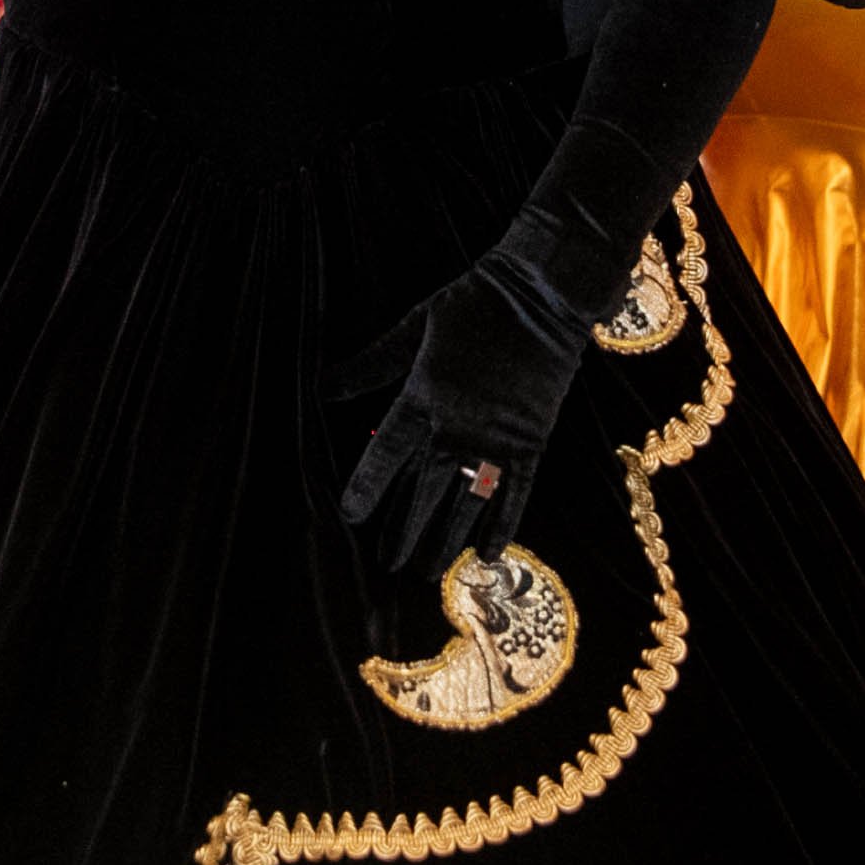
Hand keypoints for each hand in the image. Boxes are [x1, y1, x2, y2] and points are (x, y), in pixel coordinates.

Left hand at [336, 259, 588, 577]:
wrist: (540, 294)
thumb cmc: (472, 304)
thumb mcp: (413, 325)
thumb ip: (371, 364)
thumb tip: (324, 387)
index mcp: (423, 395)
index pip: (386, 454)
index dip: (367, 488)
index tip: (350, 516)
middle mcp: (456, 425)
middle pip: (424, 490)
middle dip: (405, 530)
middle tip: (389, 563)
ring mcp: (496, 436)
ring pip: (466, 501)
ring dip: (447, 538)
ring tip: (430, 570)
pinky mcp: (531, 440)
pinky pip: (515, 492)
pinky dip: (502, 524)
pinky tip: (489, 554)